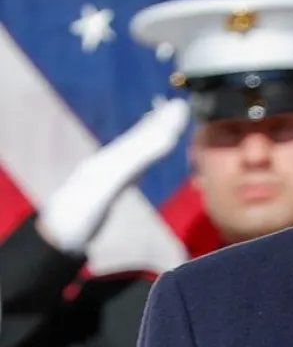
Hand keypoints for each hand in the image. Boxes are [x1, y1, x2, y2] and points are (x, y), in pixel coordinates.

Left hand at [38, 98, 190, 252]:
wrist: (56, 239)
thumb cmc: (80, 215)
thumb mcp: (106, 185)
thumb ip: (134, 160)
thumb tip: (167, 137)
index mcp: (110, 159)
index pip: (141, 136)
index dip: (162, 123)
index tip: (182, 107)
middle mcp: (109, 163)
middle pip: (137, 139)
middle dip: (159, 124)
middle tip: (181, 107)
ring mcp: (108, 177)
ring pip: (135, 151)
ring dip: (154, 136)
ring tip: (169, 124)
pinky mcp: (109, 191)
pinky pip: (133, 167)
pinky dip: (145, 157)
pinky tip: (148, 157)